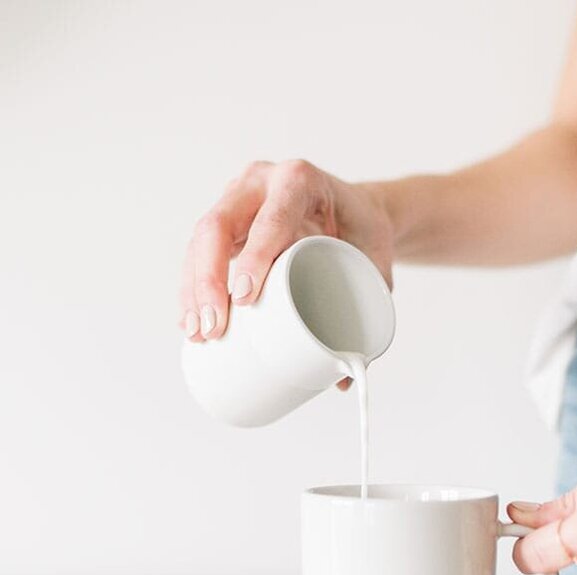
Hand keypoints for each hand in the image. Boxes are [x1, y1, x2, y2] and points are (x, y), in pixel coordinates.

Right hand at [179, 159, 393, 387]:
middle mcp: (261, 182)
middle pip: (219, 225)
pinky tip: (189, 321)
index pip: (272, 215)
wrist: (355, 209)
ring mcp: (237, 200)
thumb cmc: (363, 233)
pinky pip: (198, 253)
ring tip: (199, 334)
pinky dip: (192, 289)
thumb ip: (370, 312)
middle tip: (215, 327)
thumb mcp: (376, 261)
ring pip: (201, 241)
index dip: (254, 254)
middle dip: (209, 280)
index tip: (245, 297)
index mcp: (300, 180)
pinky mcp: (226, 224)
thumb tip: (343, 380)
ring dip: (194, 290)